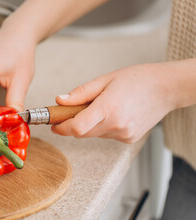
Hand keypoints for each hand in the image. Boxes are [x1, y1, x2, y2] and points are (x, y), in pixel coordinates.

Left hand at [51, 62, 180, 142]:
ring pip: (93, 134)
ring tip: (100, 107)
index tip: (54, 123)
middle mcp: (116, 125)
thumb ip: (80, 93)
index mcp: (108, 108)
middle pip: (81, 133)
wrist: (166, 88)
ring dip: (89, 124)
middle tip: (71, 111)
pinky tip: (113, 113)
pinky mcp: (128, 139)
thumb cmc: (138, 79)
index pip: (76, 127)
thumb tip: (60, 101)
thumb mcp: (105, 79)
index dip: (61, 127)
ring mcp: (123, 134)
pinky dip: (102, 127)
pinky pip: (106, 135)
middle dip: (72, 124)